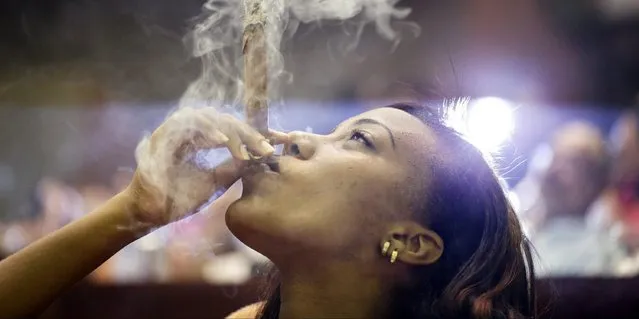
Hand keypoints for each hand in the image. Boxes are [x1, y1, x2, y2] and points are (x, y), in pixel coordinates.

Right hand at [125, 107, 286, 226]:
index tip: (279, 140)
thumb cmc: (179, 197)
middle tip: (267, 145)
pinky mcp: (162, 135)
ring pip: (208, 117)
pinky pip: (186, 124)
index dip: (256, 132)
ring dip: (230, 130)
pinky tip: (222, 140)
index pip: (233, 129)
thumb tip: (260, 158)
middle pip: (224, 119)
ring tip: (247, 146)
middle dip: (248, 132)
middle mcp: (189, 131)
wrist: (150, 213)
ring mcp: (175, 131)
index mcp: (201, 139)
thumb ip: (234, 168)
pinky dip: (205, 130)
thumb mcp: (215, 182)